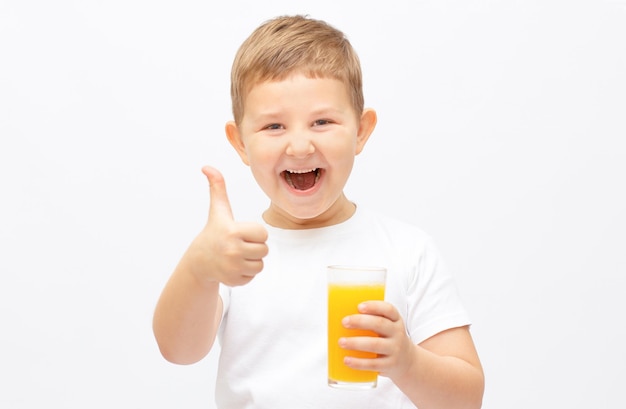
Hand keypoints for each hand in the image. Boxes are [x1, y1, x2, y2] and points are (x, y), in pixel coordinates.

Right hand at [187, 166, 267, 286]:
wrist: (199, 261)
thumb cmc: (214, 232)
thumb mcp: (217, 210)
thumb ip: (217, 187)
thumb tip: (207, 166)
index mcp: (232, 231)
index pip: (263, 233)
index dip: (255, 233)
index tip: (241, 232)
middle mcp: (232, 250)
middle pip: (264, 250)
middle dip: (255, 247)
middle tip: (239, 244)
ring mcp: (233, 267)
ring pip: (260, 264)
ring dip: (252, 260)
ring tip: (237, 255)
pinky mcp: (234, 281)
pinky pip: (253, 276)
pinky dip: (246, 272)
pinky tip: (234, 266)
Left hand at [339, 301, 415, 381]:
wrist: (407, 362)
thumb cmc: (389, 339)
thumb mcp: (388, 326)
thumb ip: (371, 320)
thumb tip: (339, 314)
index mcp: (396, 320)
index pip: (388, 309)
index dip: (374, 306)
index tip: (359, 306)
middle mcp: (397, 333)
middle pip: (380, 324)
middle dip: (360, 322)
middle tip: (344, 322)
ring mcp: (394, 350)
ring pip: (375, 344)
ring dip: (356, 343)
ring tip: (341, 342)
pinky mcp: (389, 365)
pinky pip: (373, 364)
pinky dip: (358, 363)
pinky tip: (347, 360)